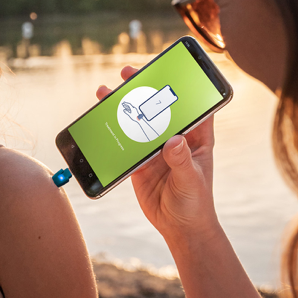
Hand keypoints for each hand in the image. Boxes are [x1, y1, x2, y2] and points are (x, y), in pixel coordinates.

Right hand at [96, 66, 217, 242]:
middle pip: (159, 107)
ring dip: (124, 106)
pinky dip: (113, 130)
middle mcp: (176, 138)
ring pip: (139, 121)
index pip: (192, 104)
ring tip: (106, 92)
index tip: (168, 69)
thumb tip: (173, 141)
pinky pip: (125, 142)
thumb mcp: (192, 180)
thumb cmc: (196, 203)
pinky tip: (100, 120)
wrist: (180, 228)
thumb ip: (182, 161)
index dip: (182, 84)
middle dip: (145, 88)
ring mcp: (156, 149)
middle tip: (130, 73)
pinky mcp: (139, 162)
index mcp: (197, 137)